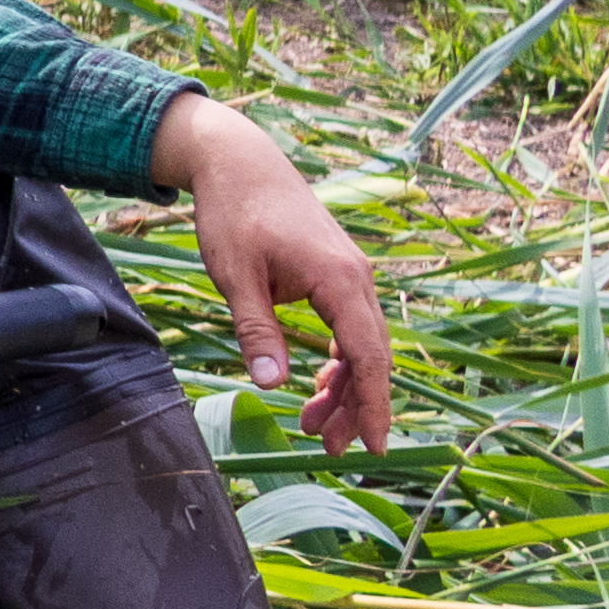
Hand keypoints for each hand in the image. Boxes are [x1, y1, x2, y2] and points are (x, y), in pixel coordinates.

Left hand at [157, 96, 398, 449]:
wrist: (238, 160)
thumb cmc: (233, 212)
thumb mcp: (235, 274)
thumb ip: (257, 330)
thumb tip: (273, 385)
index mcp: (339, 279)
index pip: (368, 356)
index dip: (374, 405)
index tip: (374, 447)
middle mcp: (358, 278)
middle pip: (371, 357)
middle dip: (356, 407)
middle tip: (330, 448)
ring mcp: (351, 274)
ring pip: (363, 345)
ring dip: (345, 386)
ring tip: (316, 425)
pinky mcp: (338, 273)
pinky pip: (351, 327)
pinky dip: (340, 359)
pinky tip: (319, 383)